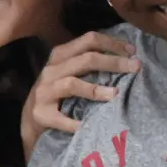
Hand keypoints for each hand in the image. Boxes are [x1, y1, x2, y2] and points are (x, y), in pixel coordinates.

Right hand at [21, 32, 138, 155]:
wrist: (31, 119)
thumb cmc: (58, 93)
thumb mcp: (68, 71)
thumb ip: (88, 62)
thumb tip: (126, 57)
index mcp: (60, 56)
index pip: (88, 40)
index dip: (112, 44)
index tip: (132, 51)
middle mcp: (51, 70)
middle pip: (86, 59)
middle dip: (114, 62)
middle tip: (135, 68)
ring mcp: (44, 92)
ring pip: (72, 84)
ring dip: (96, 89)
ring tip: (115, 94)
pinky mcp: (41, 114)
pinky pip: (62, 118)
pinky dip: (77, 122)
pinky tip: (91, 125)